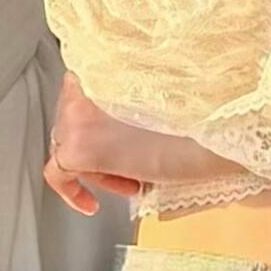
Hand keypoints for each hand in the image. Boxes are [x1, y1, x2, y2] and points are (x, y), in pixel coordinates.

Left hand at [47, 77, 214, 212]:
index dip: (101, 116)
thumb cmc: (196, 121)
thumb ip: (127, 100)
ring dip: (98, 166)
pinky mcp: (77, 148)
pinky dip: (70, 189)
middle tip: (129, 167)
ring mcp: (76, 116)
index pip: (82, 91)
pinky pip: (57, 172)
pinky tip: (89, 202)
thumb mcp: (159, 97)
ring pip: (70, 143)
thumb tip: (115, 123)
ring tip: (130, 179)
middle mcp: (83, 87)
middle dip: (100, 146)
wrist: (213, 136)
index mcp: (102, 68)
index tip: (117, 134)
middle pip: (74, 119)